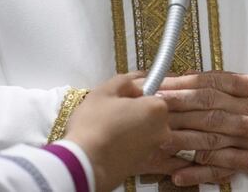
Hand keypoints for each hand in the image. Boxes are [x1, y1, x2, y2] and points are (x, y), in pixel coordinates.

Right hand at [64, 73, 173, 190]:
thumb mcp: (104, 91)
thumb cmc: (93, 124)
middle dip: (136, 111)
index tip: (121, 99)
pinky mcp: (143, 165)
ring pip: (145, 131)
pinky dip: (128, 144)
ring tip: (108, 129)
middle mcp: (162, 130)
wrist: (85, 165)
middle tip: (112, 112)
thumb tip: (135, 85)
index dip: (137, 94)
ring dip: (132, 128)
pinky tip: (110, 143)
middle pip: (152, 114)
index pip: (155, 94)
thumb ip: (124, 81)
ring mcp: (153, 150)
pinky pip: (138, 147)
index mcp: (156, 109)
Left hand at [157, 71, 247, 185]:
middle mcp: (245, 113)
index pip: (210, 84)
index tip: (162, 83)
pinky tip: (179, 174)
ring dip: (181, 137)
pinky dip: (199, 172)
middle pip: (206, 107)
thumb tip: (205, 76)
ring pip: (209, 137)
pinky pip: (220, 168)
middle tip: (151, 103)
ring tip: (156, 137)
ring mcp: (246, 140)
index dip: (184, 83)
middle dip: (176, 104)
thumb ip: (235, 82)